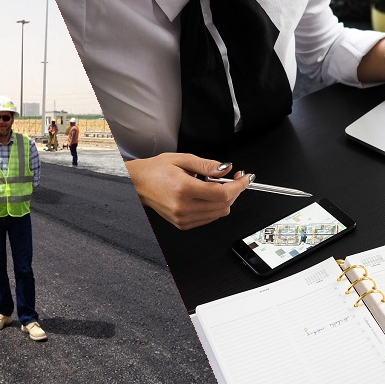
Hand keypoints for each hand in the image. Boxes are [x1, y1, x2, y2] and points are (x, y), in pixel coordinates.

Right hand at [126, 153, 250, 229]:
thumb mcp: (182, 159)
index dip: (239, 186)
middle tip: (234, 178)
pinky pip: (209, 218)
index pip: (222, 193)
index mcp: (184, 189)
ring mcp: (183, 218)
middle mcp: (184, 207)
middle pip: (224, 204)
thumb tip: (226, 169)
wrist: (138, 184)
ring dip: (225, 199)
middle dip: (235, 191)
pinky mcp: (183, 224)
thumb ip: (207, 165)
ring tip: (215, 186)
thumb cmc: (156, 170)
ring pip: (219, 213)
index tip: (246, 178)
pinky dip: (214, 207)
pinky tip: (207, 196)